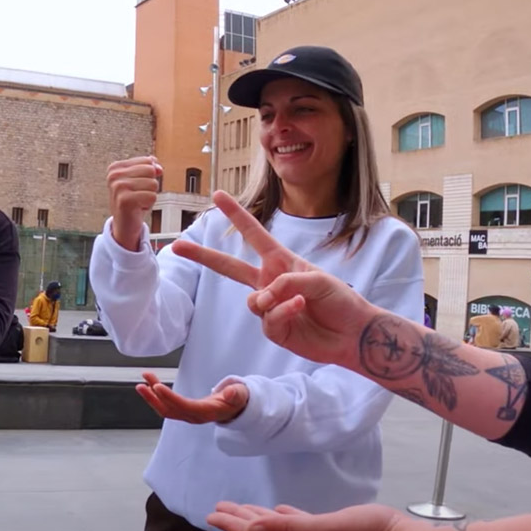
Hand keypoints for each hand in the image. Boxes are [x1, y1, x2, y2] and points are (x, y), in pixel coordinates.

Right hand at [107, 156, 161, 250]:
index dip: (149, 174)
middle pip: (150, 170)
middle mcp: (114, 175)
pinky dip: (149, 204)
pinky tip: (138, 208)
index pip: (147, 161)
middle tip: (138, 195)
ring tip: (138, 201)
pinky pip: (152, 196)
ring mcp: (118, 187)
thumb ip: (149, 167)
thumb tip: (158, 167)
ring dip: (149, 195)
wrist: (124, 224)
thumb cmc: (133, 201)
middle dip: (150, 185)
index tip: (138, 185)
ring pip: (153, 184)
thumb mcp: (140, 180)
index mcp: (115, 167)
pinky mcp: (125, 200)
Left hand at [136, 371, 247, 424]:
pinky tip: (150, 384)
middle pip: (169, 410)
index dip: (170, 398)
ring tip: (143, 380)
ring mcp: (186, 414)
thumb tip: (231, 393)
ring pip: (165, 408)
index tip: (157, 387)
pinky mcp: (183, 410)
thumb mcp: (240, 395)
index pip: (184, 406)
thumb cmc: (236, 400)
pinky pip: (166, 405)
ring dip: (152, 396)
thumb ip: (236, 394)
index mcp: (205, 412)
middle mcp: (193, 416)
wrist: (234, 408)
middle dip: (154, 398)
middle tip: (142, 384)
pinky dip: (157, 395)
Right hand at [170, 190, 375, 368]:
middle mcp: (270, 282)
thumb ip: (286, 283)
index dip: (235, 215)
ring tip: (298, 303)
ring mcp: (269, 307)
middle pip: (228, 267)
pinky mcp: (273, 329)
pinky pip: (267, 319)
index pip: (254, 235)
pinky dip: (283, 313)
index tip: (218, 196)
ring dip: (272, 301)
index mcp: (281, 262)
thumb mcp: (318, 280)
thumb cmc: (341, 300)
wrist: (353, 334)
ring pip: (252, 301)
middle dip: (203, 255)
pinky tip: (300, 311)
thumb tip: (263, 297)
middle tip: (177, 245)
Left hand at [206, 501, 407, 530]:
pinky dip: (284, 515)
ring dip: (257, 518)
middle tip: (215, 510)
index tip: (209, 515)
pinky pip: (297, 521)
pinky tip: (281, 508)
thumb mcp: (321, 528)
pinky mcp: (329, 528)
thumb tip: (251, 530)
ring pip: (276, 527)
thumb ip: (286, 528)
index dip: (231, 526)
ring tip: (240, 510)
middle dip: (238, 522)